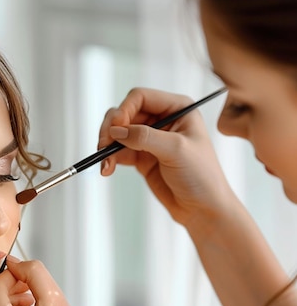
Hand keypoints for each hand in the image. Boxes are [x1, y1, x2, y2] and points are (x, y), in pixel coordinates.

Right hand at [98, 87, 235, 230]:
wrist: (202, 208)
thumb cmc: (201, 175)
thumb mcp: (176, 150)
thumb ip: (145, 137)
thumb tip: (116, 131)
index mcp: (177, 108)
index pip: (140, 97)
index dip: (124, 110)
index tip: (115, 129)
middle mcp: (162, 119)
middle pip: (124, 114)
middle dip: (111, 129)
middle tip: (103, 147)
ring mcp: (150, 139)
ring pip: (118, 133)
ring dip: (107, 146)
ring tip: (105, 164)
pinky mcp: (141, 157)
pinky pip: (118, 151)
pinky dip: (109, 159)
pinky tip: (107, 170)